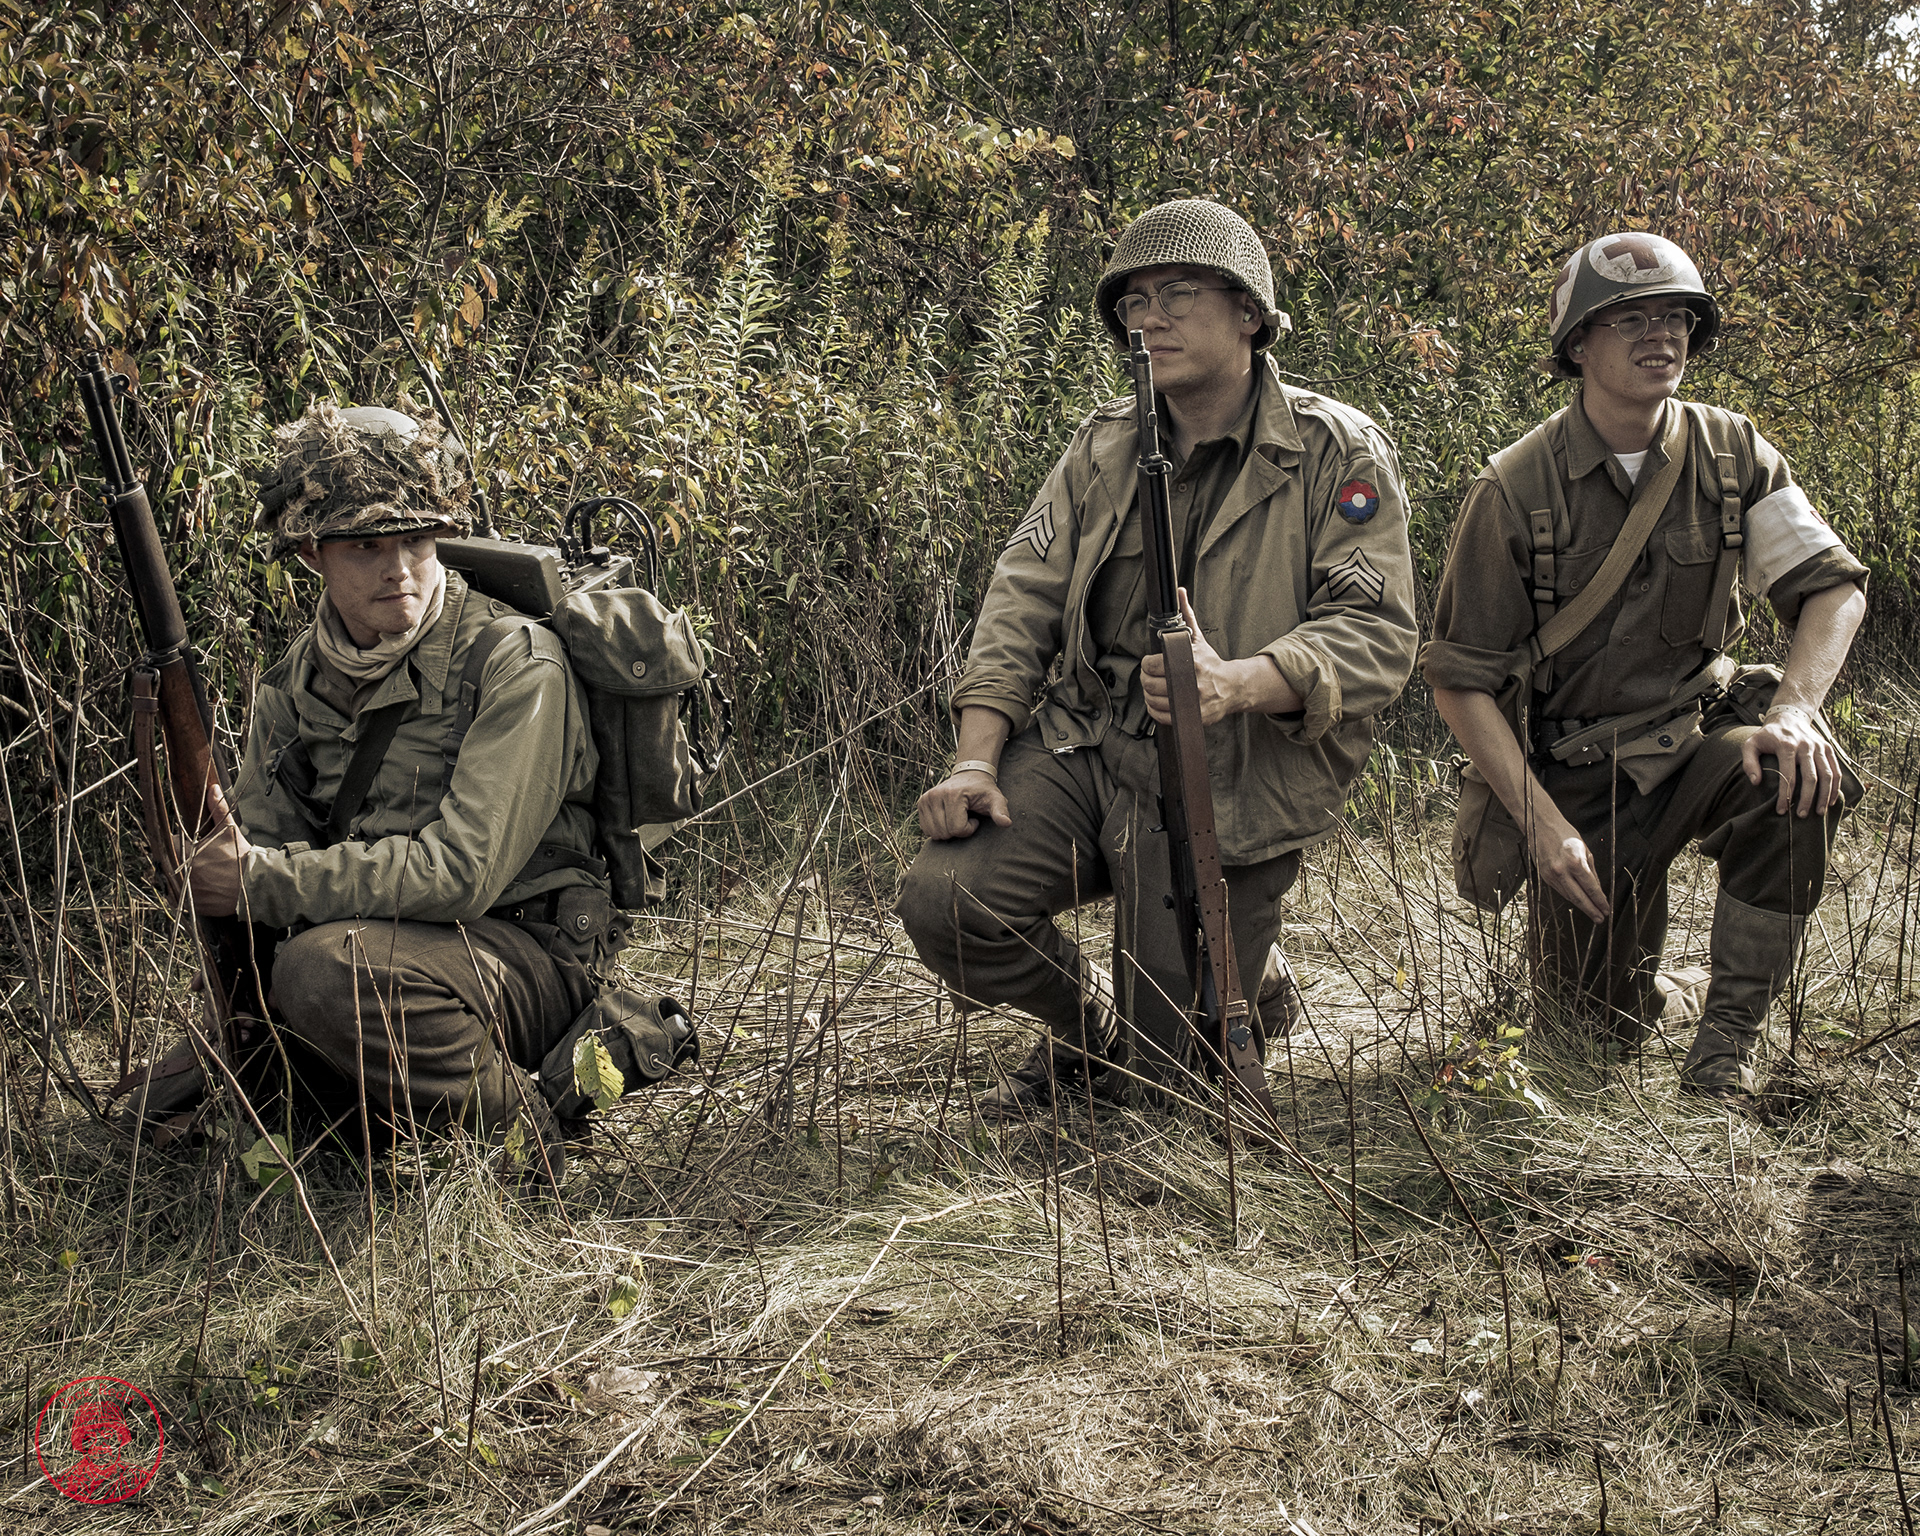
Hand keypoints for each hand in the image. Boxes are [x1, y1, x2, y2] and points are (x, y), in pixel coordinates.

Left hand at [180, 782, 250, 917]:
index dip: (178, 843)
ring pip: (172, 882)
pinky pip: (180, 898)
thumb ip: (217, 809)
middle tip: (196, 860)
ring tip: (198, 875)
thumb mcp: (228, 830)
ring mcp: (185, 890)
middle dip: (178, 860)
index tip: (186, 844)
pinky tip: (199, 887)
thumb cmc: (240, 856)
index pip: (169, 844)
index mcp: (184, 852)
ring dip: (179, 878)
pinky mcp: (192, 905)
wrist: (255, 884)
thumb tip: (213, 788)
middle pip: (169, 863)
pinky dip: (185, 894)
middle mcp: (180, 872)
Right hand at [917, 768, 1010, 840]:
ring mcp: (925, 799)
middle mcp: (935, 795)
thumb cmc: (983, 790)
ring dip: (948, 830)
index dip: (969, 829)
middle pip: (944, 833)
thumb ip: (1000, 811)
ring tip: (957, 817)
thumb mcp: (995, 799)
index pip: (957, 829)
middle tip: (965, 817)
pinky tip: (947, 818)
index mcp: (952, 795)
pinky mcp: (920, 803)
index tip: (975, 817)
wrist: (969, 775)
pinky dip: (938, 829)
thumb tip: (1006, 823)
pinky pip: (926, 830)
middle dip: (958, 831)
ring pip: (934, 834)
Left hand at [1142, 589, 1244, 726]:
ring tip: (1152, 691)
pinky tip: (1157, 704)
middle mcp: (1192, 682)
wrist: (1233, 687)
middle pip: (1151, 684)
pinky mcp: (1194, 716)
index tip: (1148, 664)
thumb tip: (1179, 592)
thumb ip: (1187, 616)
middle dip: (1145, 680)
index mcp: (1190, 661)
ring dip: (1148, 697)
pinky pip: (1163, 717)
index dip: (1146, 665)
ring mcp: (1193, 701)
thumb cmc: (1212, 663)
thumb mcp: (1198, 639)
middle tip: (1148, 678)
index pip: (1153, 665)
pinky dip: (1155, 712)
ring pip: (1154, 702)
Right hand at [1524, 802, 1611, 922]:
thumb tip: (1597, 888)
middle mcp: (1562, 871)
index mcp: (1575, 862)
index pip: (1591, 888)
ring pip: (1569, 896)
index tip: (1606, 908)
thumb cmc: (1564, 834)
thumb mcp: (1584, 849)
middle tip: (1600, 918)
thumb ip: (1591, 870)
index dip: (1600, 901)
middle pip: (1579, 897)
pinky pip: (1560, 891)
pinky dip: (1570, 897)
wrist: (1540, 826)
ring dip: (1581, 906)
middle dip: (1591, 910)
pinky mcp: (1544, 877)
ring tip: (1592, 913)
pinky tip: (1578, 901)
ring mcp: (1551, 875)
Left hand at [1742, 705, 1841, 816]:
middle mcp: (1806, 746)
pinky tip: (1831, 800)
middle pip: (1811, 777)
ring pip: (1827, 775)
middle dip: (1807, 799)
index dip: (1785, 795)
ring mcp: (1819, 747)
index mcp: (1786, 746)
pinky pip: (1836, 770)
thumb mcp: (1750, 744)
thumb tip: (1755, 782)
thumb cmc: (1767, 736)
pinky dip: (1835, 786)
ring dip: (1825, 796)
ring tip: (1819, 812)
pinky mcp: (1828, 748)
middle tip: (1802, 815)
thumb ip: (1749, 762)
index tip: (1781, 811)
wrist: (1789, 717)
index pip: (1787, 775)